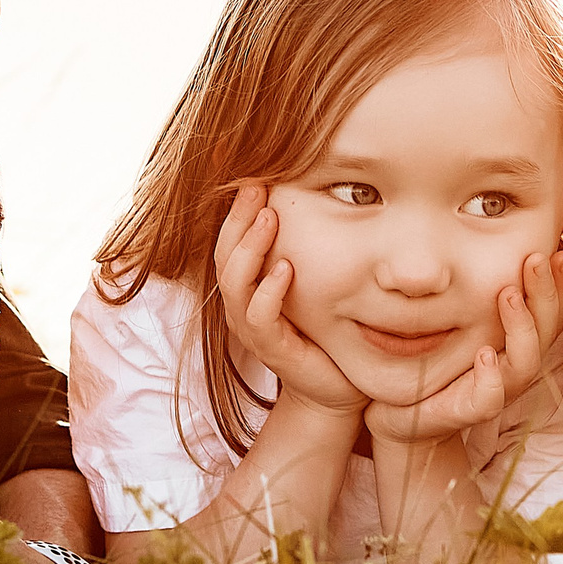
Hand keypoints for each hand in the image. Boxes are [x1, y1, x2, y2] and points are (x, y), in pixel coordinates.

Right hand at [215, 185, 365, 420]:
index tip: (252, 174)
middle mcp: (242, 304)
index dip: (237, 208)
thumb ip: (307, 247)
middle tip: (255, 185)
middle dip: (238, 218)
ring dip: (250, 248)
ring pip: (234, 283)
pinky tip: (286, 269)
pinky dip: (269, 292)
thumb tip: (328, 193)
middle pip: (225, 253)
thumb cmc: (325, 330)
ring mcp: (253, 329)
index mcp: (249, 285)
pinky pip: (259, 318)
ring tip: (269, 219)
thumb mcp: (314, 281)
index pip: (232, 239)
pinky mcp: (271, 350)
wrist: (337, 389)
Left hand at [365, 250, 562, 445]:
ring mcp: (494, 389)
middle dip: (546, 293)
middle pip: (548, 329)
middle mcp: (513, 364)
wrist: (400, 412)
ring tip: (509, 295)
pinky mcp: (465, 412)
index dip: (561, 282)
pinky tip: (484, 355)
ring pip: (525, 363)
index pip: (551, 308)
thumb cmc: (434, 356)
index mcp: (517, 340)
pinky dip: (491, 380)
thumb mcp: (459, 314)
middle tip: (537, 258)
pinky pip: (488, 400)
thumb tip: (492, 225)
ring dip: (522, 328)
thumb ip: (479, 282)